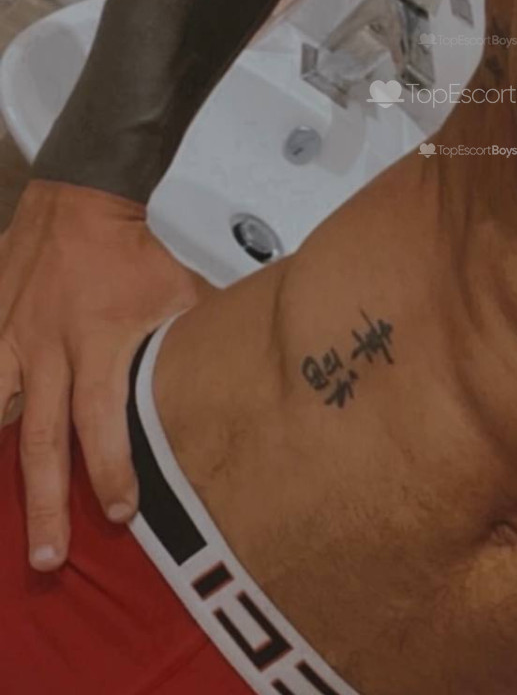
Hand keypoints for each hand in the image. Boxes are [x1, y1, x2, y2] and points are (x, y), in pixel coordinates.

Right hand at [0, 179, 211, 569]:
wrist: (79, 201)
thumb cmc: (133, 254)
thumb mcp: (178, 290)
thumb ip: (198, 336)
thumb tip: (248, 368)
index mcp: (98, 344)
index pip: (102, 419)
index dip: (110, 468)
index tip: (123, 513)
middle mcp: (47, 350)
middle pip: (39, 440)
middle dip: (44, 503)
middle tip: (48, 559)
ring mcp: (10, 340)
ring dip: (0, 473)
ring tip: (7, 523)